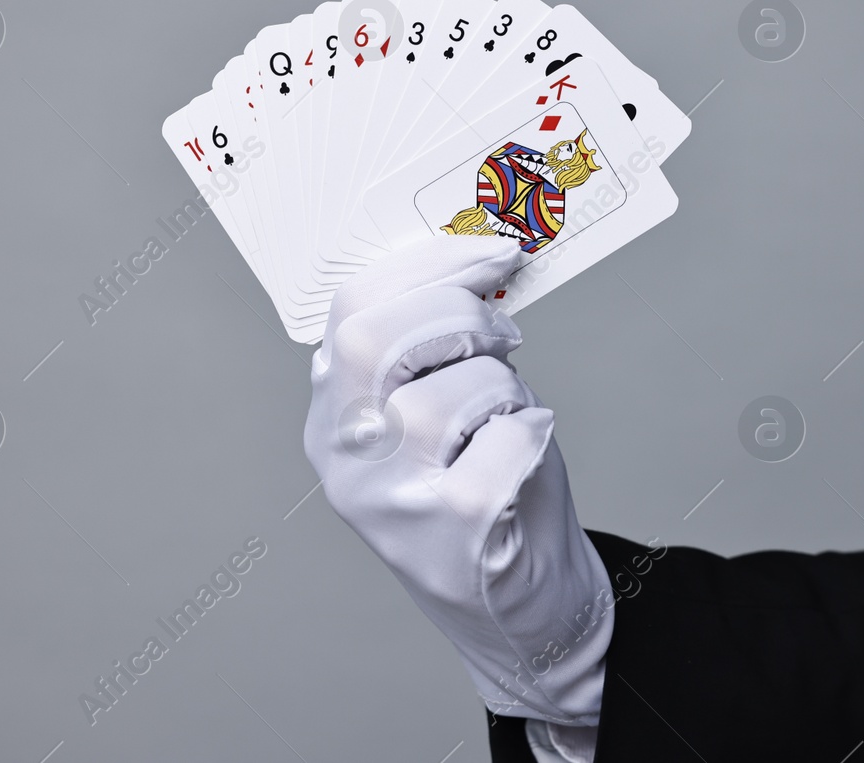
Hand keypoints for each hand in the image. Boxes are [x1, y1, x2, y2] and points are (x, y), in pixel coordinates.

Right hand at [305, 237, 611, 725]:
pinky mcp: (448, 528)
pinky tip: (525, 453)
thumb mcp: (437, 414)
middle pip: (380, 337)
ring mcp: (389, 498)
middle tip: (505, 334)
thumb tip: (477, 260)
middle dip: (462, 315)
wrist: (519, 611)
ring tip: (508, 414)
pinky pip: (504, 441)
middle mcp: (343, 457)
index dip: (428, 265)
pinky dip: (531, 433)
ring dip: (505, 387)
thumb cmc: (487, 492)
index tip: (491, 253)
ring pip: (453, 390)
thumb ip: (429, 348)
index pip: (353, 308)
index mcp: (332, 415)